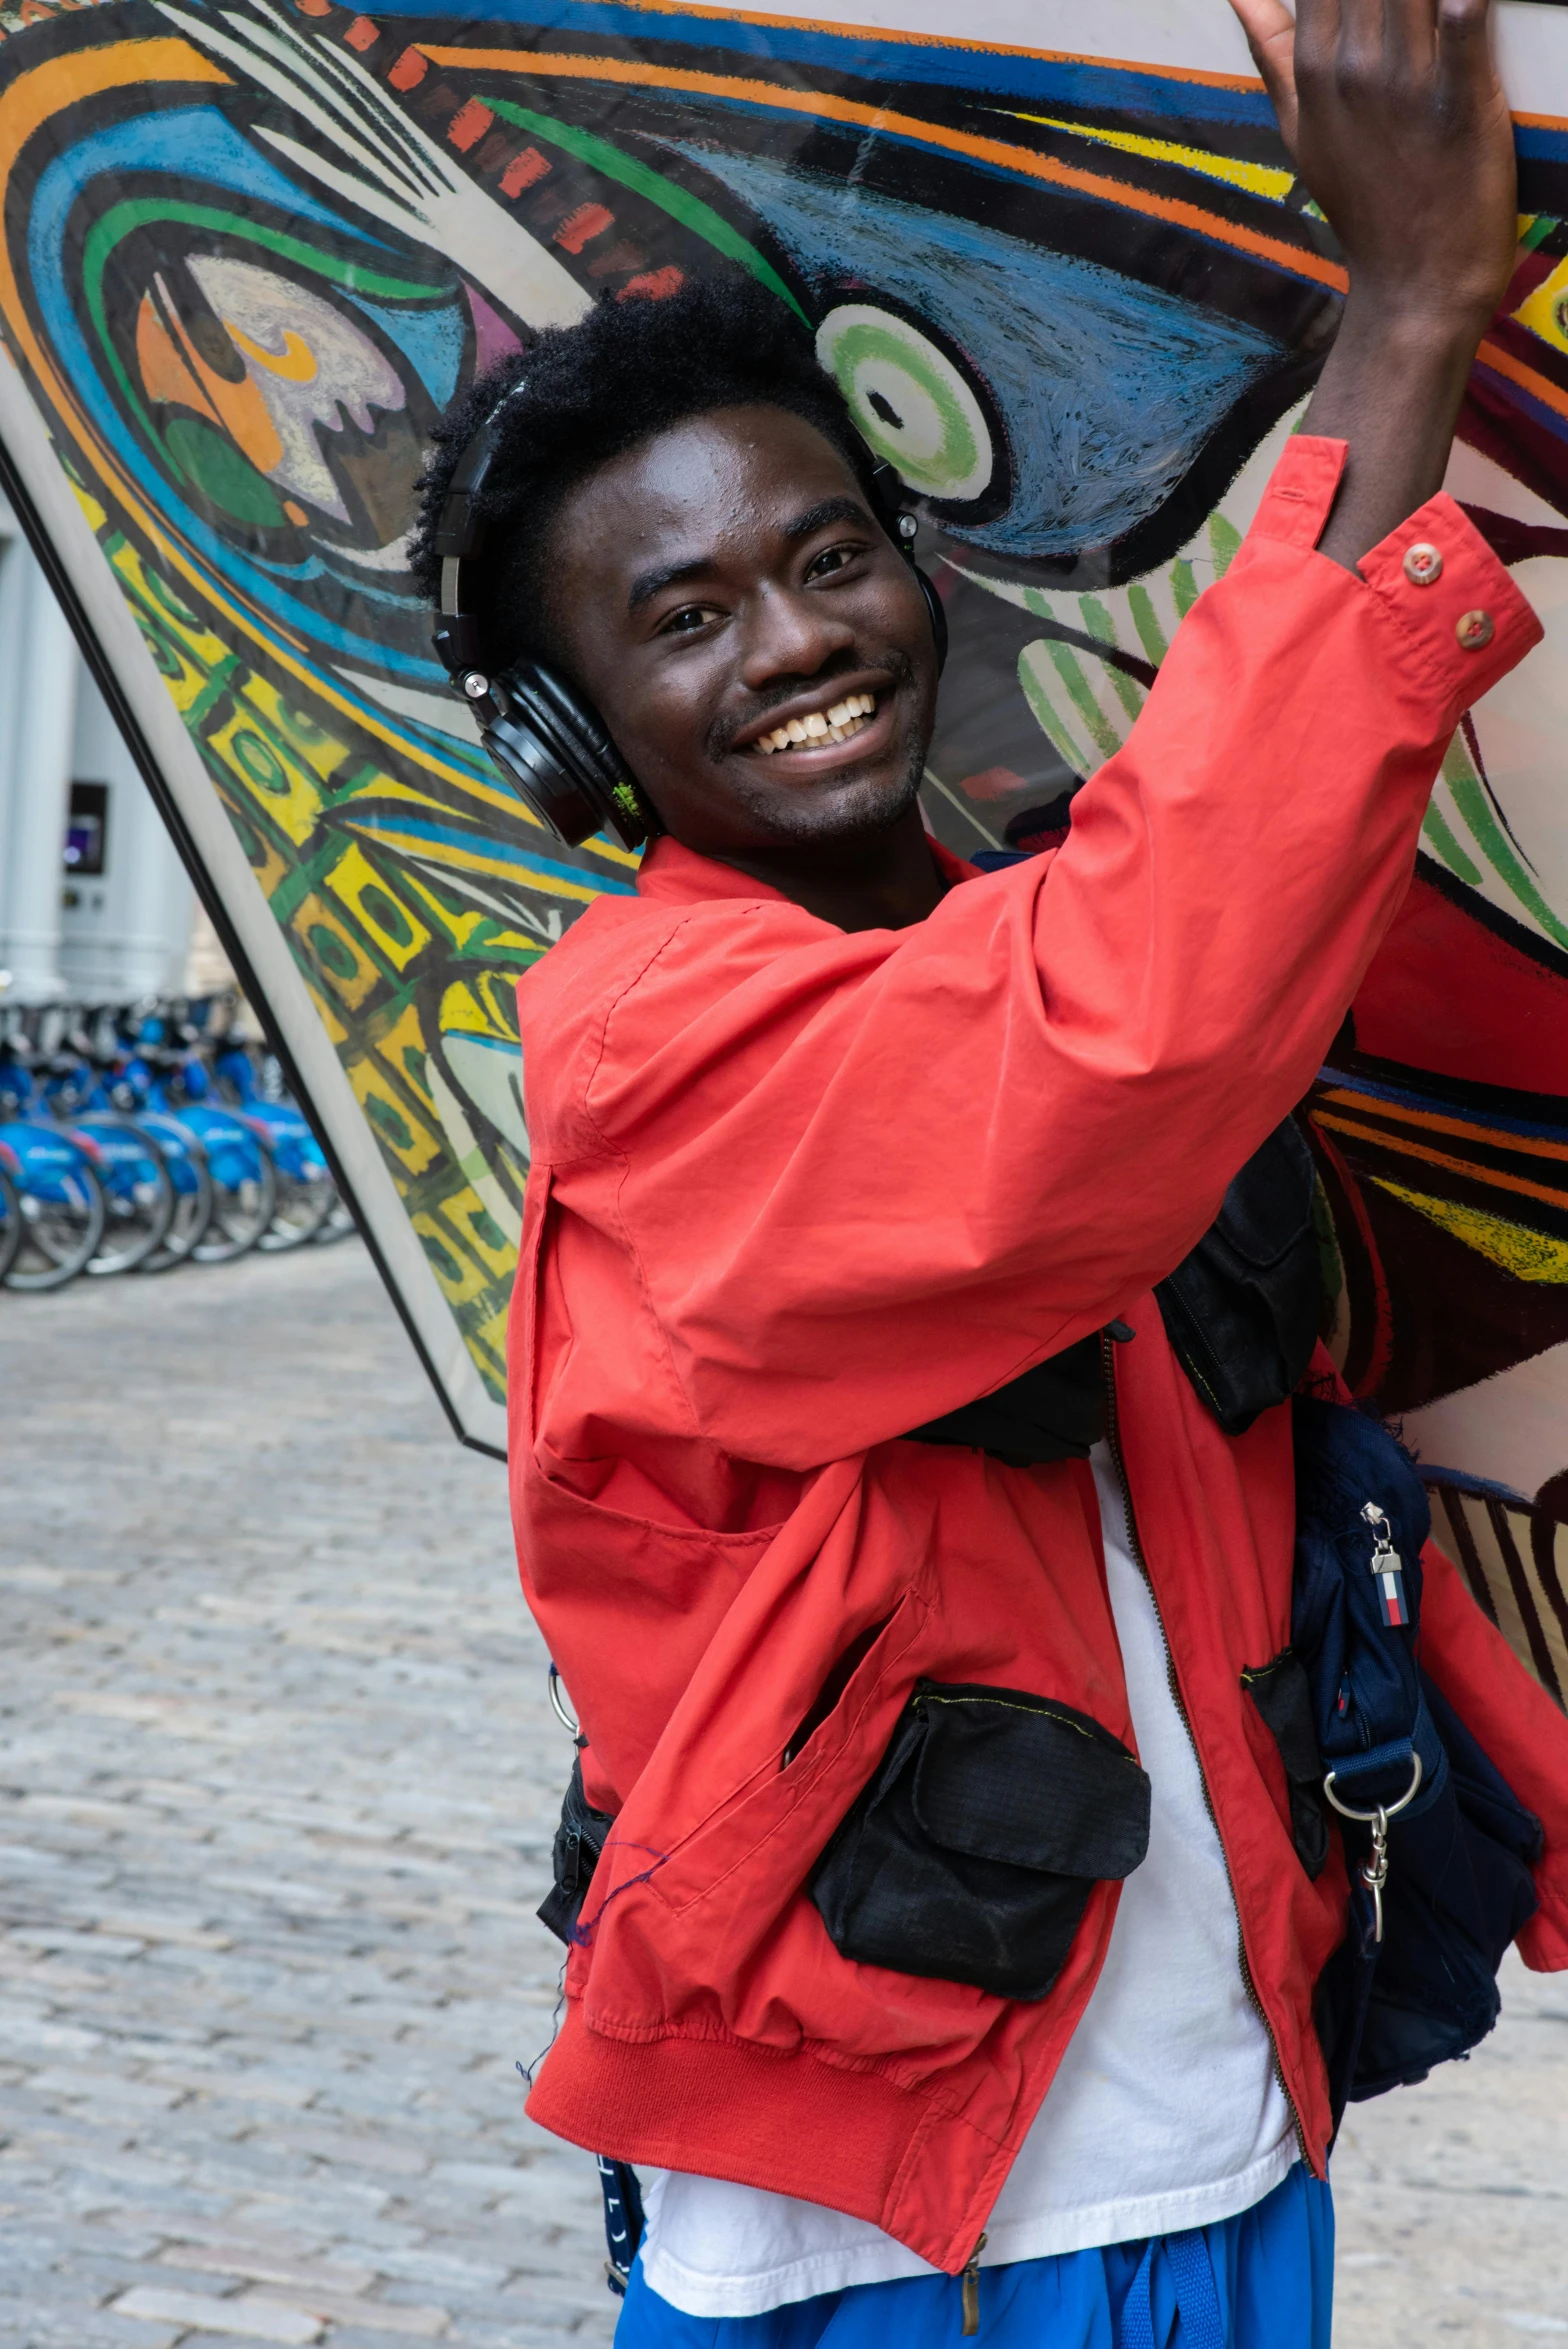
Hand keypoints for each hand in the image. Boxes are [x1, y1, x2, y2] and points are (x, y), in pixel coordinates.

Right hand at [1228, 0, 1518, 567]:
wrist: (1417, 289)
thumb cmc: (1364, 209)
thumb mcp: (1301, 135)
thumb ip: (1272, 53)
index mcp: (1315, 74)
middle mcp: (1355, 72)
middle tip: (1388, 9)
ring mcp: (1409, 88)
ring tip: (1426, 5)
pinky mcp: (1466, 104)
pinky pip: (1466, 27)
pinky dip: (1462, 7)